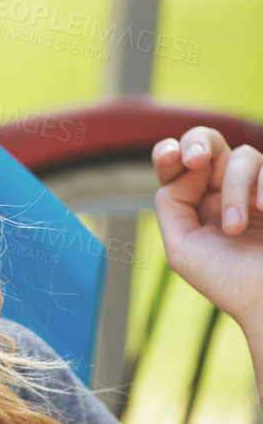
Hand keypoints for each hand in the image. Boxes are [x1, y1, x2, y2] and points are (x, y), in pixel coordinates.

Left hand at [151, 127, 262, 337]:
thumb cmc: (229, 281)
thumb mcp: (182, 247)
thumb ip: (172, 204)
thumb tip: (186, 169)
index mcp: (196, 205)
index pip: (178, 167)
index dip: (169, 152)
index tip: (170, 157)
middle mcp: (226, 191)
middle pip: (208, 144)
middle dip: (199, 142)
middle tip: (197, 159)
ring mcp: (257, 189)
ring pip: (242, 156)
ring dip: (234, 188)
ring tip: (235, 227)